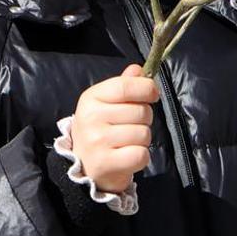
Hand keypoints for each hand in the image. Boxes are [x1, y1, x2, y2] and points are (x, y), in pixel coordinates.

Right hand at [69, 65, 158, 193]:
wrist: (83, 166)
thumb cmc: (99, 129)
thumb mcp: (105, 104)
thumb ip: (123, 85)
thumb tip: (139, 69)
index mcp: (91, 98)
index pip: (125, 86)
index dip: (146, 88)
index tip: (153, 94)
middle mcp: (92, 118)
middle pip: (140, 111)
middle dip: (145, 119)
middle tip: (132, 125)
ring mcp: (98, 141)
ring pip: (144, 133)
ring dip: (143, 139)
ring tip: (128, 142)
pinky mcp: (107, 163)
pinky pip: (141, 155)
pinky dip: (141, 157)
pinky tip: (128, 156)